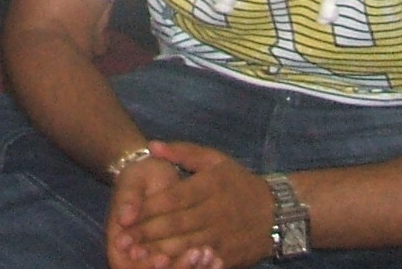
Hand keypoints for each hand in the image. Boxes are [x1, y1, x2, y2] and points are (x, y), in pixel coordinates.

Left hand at [115, 141, 274, 268]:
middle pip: (177, 225)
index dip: (147, 208)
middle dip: (147, 234)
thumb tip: (151, 146)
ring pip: (187, 247)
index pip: (173, 199)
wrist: (279, 212)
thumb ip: (183, 152)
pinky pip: (204, 263)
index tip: (124, 216)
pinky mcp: (229, 257)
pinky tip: (167, 268)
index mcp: (210, 186)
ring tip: (137, 257)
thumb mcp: (215, 160)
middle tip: (122, 240)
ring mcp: (223, 237)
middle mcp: (216, 212)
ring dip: (161, 253)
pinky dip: (186, 266)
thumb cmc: (240, 183)